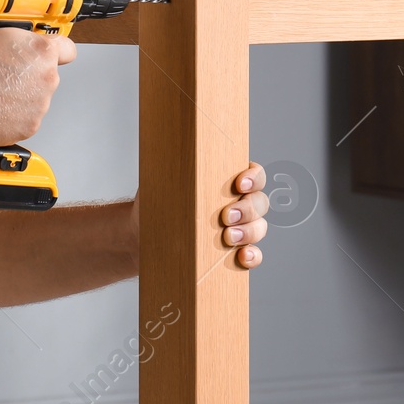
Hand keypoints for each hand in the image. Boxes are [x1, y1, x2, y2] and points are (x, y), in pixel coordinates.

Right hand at [0, 19, 76, 144]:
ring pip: (36, 97)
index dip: (54, 49)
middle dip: (31, 72)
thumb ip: (7, 26)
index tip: (45, 52)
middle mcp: (47, 78)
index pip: (67, 49)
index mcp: (41, 51)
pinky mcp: (29, 126)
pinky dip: (13, 114)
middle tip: (6, 71)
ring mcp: (40, 105)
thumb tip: (6, 21)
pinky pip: (26, 117)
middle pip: (48, 73)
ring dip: (22, 94)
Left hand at [129, 161, 268, 269]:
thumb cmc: (156, 203)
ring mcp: (238, 229)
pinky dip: (253, 256)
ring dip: (250, 232)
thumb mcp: (161, 179)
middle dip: (248, 209)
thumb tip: (174, 147)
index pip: (254, 174)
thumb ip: (175, 164)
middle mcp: (238, 203)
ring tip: (228, 238)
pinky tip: (242, 257)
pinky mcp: (232, 253)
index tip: (240, 184)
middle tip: (226, 216)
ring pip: (259, 228)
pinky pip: (253, 255)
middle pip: (260, 202)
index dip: (253, 178)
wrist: (144, 236)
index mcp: (226, 180)